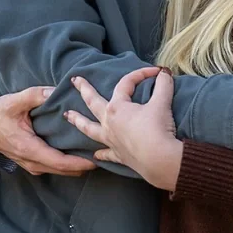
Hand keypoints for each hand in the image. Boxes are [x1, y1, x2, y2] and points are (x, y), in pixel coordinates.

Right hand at [0, 86, 97, 175]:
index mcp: (29, 148)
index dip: (79, 163)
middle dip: (83, 166)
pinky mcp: (31, 163)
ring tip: (93, 156)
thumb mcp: (14, 102)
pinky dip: (67, 164)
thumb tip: (54, 90)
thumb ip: (35, 95)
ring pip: (59, 171)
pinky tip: (78, 155)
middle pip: (63, 170)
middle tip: (102, 157)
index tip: (95, 159)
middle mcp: (32, 161)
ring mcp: (31, 165)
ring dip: (76, 166)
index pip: (59, 162)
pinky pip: (53, 167)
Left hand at [67, 67, 183, 191]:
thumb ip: (163, 85)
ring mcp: (111, 140)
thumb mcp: (162, 103)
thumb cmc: (158, 129)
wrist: (159, 159)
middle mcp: (109, 123)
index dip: (140, 74)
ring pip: (89, 129)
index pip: (126, 84)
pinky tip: (95, 154)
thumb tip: (165, 72)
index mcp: (117, 107)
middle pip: (93, 102)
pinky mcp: (118, 155)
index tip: (156, 72)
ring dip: (78, 121)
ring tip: (68, 116)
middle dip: (83, 90)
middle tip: (74, 81)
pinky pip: (106, 154)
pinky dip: (100, 154)